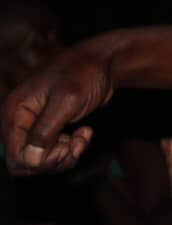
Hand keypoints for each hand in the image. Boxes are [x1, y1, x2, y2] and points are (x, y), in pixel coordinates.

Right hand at [2, 39, 117, 174]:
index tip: (66, 147)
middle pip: (25, 162)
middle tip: (74, 145)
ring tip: (82, 138)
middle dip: (53, 160)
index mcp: (15, 112)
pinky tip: (84, 133)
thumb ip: (45, 131)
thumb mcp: (66, 101)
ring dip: (64, 155)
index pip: (16, 156)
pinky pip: (53, 152)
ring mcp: (34, 125)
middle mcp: (19, 121)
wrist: (104, 62)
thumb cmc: (84, 74)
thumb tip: (30, 160)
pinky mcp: (50, 128)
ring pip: (40, 160)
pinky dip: (71, 149)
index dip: (41, 161)